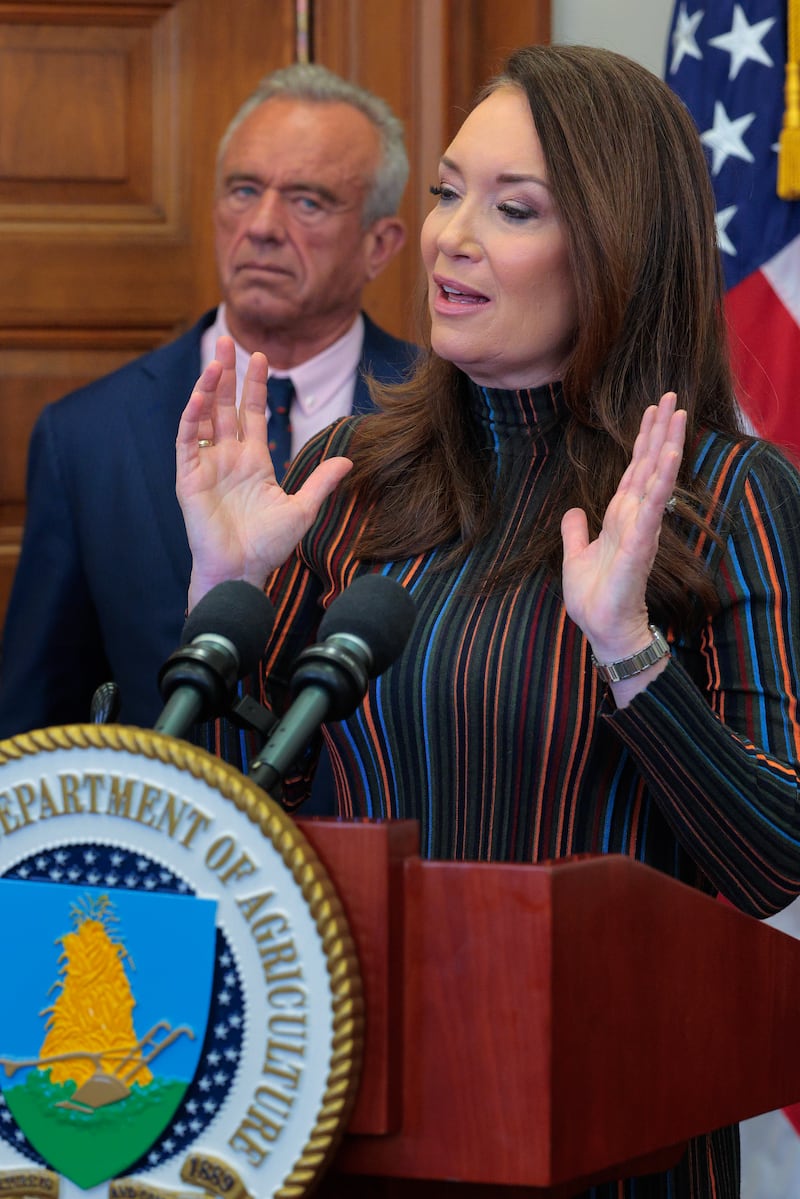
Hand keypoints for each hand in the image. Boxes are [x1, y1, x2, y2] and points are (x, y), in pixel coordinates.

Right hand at [176, 336, 351, 607]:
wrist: (242, 570)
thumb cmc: (268, 546)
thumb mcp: (303, 509)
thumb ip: (321, 482)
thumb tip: (350, 460)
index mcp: (254, 462)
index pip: (253, 414)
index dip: (255, 386)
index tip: (261, 358)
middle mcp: (229, 458)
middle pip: (226, 406)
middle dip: (227, 374)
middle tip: (227, 339)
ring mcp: (207, 465)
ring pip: (205, 416)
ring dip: (208, 387)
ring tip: (216, 358)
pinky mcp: (188, 477)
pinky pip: (188, 440)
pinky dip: (192, 416)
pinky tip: (200, 394)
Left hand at [561, 391, 685, 665]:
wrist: (602, 627)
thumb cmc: (594, 597)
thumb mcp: (576, 555)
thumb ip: (576, 531)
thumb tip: (574, 511)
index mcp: (620, 517)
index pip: (634, 470)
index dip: (643, 440)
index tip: (653, 411)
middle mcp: (635, 517)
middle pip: (650, 464)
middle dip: (660, 430)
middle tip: (672, 396)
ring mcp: (641, 527)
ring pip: (657, 478)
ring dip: (667, 445)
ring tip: (677, 414)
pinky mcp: (641, 542)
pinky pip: (654, 505)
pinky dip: (661, 480)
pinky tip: (668, 456)